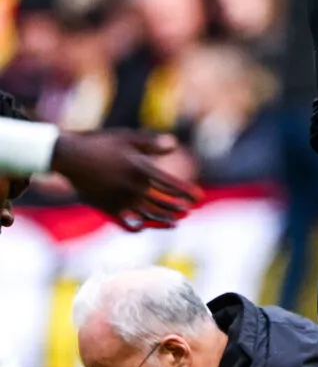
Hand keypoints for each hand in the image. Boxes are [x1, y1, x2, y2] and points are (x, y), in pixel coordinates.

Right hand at [51, 131, 201, 230]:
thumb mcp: (129, 138)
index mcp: (141, 169)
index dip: (187, 193)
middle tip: (190, 211)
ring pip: (148, 216)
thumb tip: (175, 145)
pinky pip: (125, 223)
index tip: (199, 198)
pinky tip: (144, 228)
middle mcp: (132, 188)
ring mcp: (119, 200)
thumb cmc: (101, 144)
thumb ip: (153, 143)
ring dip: (163, 220)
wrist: (70, 156)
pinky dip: (137, 227)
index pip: (171, 185)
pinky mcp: (106, 209)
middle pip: (163, 203)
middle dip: (179, 209)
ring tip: (176, 223)